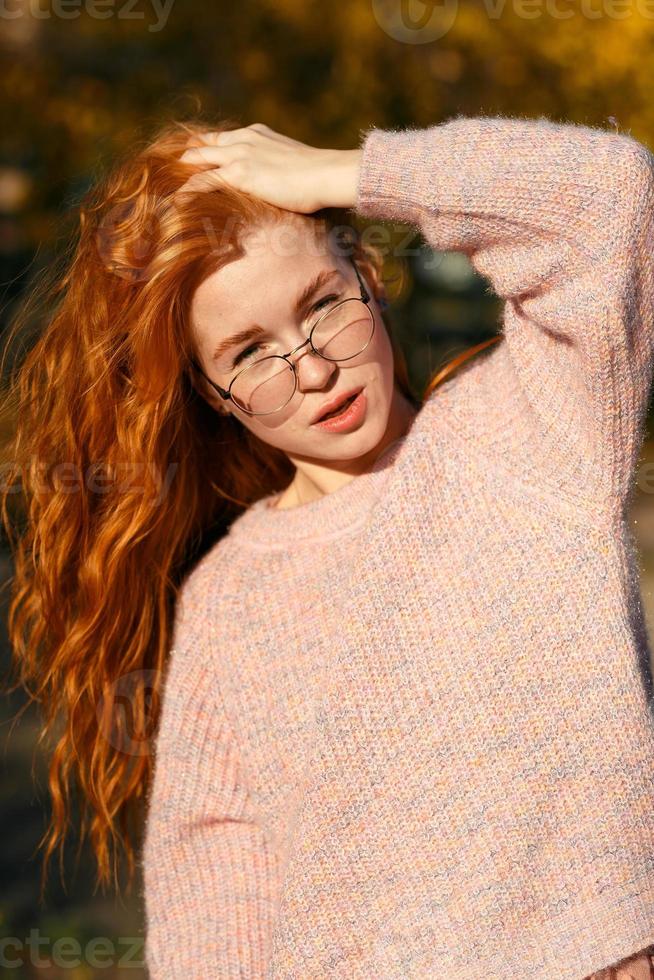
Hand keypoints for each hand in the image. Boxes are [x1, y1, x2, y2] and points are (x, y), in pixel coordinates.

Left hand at [177, 123, 361, 213]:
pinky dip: (187, 191)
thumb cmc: (320, 176)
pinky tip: (176, 201)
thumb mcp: (295, 165)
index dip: (203, 149)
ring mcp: (239, 155)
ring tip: (162, 189)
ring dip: (179, 174)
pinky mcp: (239, 174)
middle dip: (183, 159)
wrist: (327, 174)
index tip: (188, 159)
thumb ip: (280, 169)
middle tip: (165, 173)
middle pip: (202, 145)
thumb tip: (281, 188)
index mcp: (256, 133)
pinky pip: (203, 181)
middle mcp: (243, 139)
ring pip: (197, 161)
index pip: (220, 138)